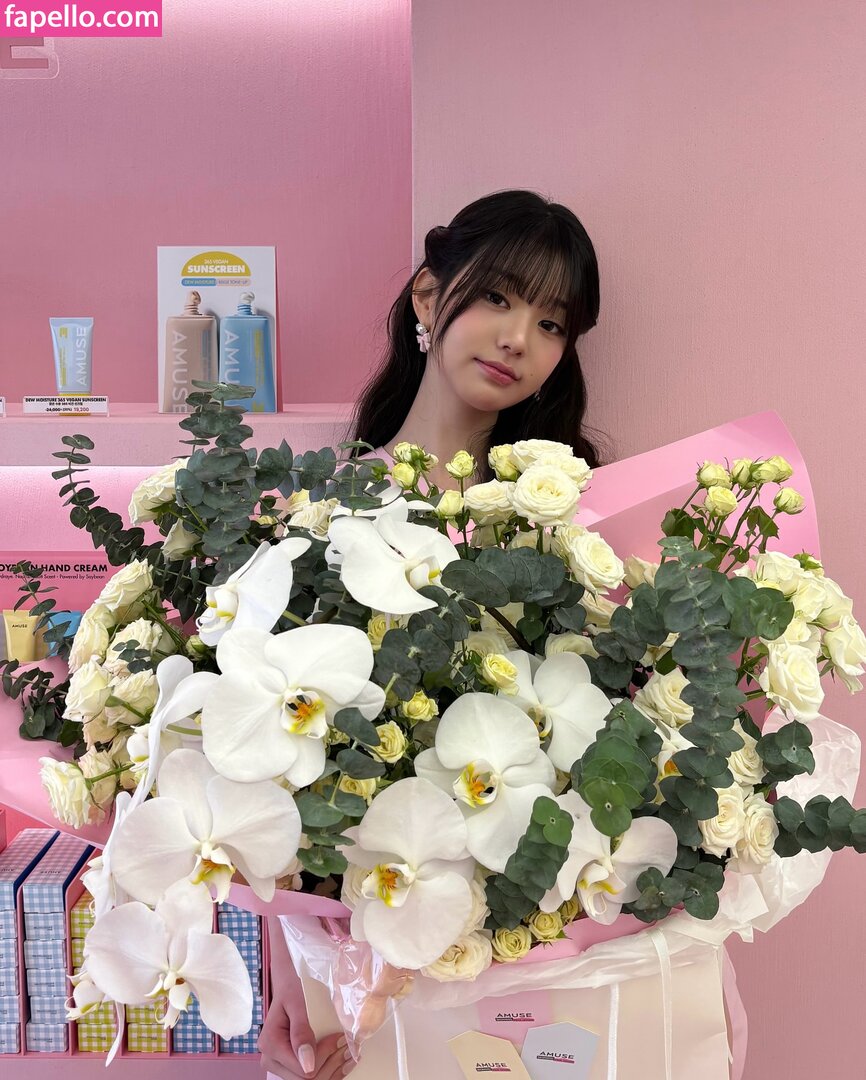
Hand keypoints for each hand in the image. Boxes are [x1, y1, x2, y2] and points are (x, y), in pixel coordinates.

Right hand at [259, 916, 356, 1079]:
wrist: (290, 981)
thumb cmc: (294, 986)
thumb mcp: (298, 1004)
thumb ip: (301, 1033)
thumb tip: (308, 1065)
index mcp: (270, 1045)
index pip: (303, 1070)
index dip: (326, 1056)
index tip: (341, 1038)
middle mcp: (270, 1059)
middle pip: (306, 1079)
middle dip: (332, 1065)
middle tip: (351, 1047)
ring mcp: (279, 1063)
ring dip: (333, 1070)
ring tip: (350, 1054)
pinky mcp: (289, 1063)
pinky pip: (309, 1075)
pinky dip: (329, 1069)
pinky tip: (342, 1061)